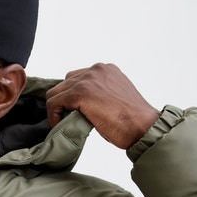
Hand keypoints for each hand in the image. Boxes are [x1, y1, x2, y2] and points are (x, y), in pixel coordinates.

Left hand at [45, 63, 160, 148]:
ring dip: (57, 109)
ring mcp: (87, 80)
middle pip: (64, 84)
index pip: (77, 78)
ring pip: (55, 93)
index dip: (71, 97)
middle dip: (63, 102)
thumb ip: (98, 94)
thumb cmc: (132, 119)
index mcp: (106, 70)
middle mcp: (96, 70)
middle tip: (67, 119)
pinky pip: (54, 103)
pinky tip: (60, 126)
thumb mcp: (114, 98)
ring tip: (64, 123)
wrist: (143, 126)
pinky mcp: (80, 93)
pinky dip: (53, 116)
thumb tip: (81, 105)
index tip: (73, 112)